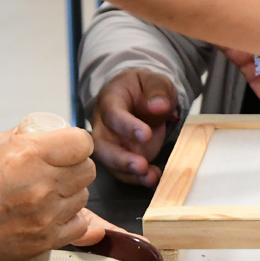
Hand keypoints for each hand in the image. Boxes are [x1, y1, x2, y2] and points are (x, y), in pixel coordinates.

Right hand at [0, 123, 97, 260]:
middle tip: (56, 172)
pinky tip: (50, 215)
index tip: (69, 149)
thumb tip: (57, 134)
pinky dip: (69, 221)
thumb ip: (32, 136)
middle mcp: (42, 184)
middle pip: (87, 170)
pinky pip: (79, 227)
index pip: (82, 143)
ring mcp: (46, 215)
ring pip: (83, 198)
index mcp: (30, 154)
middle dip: (74, 168)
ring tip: (46, 195)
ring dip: (69, 195)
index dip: (76, 145)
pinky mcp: (45, 240)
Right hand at [91, 69, 181, 185]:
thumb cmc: (146, 88)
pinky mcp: (118, 157)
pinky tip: (152, 178)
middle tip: (141, 166)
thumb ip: (157, 92)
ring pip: (109, 162)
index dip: (127, 126)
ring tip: (149, 177)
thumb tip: (158, 106)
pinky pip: (122, 171)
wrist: (143, 99)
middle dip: (120, 159)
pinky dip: (136, 178)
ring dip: (128, 173)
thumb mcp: (156, 82)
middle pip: (101, 144)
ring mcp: (109, 143)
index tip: (146, 135)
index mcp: (110, 99)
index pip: (112, 114)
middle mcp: (103, 123)